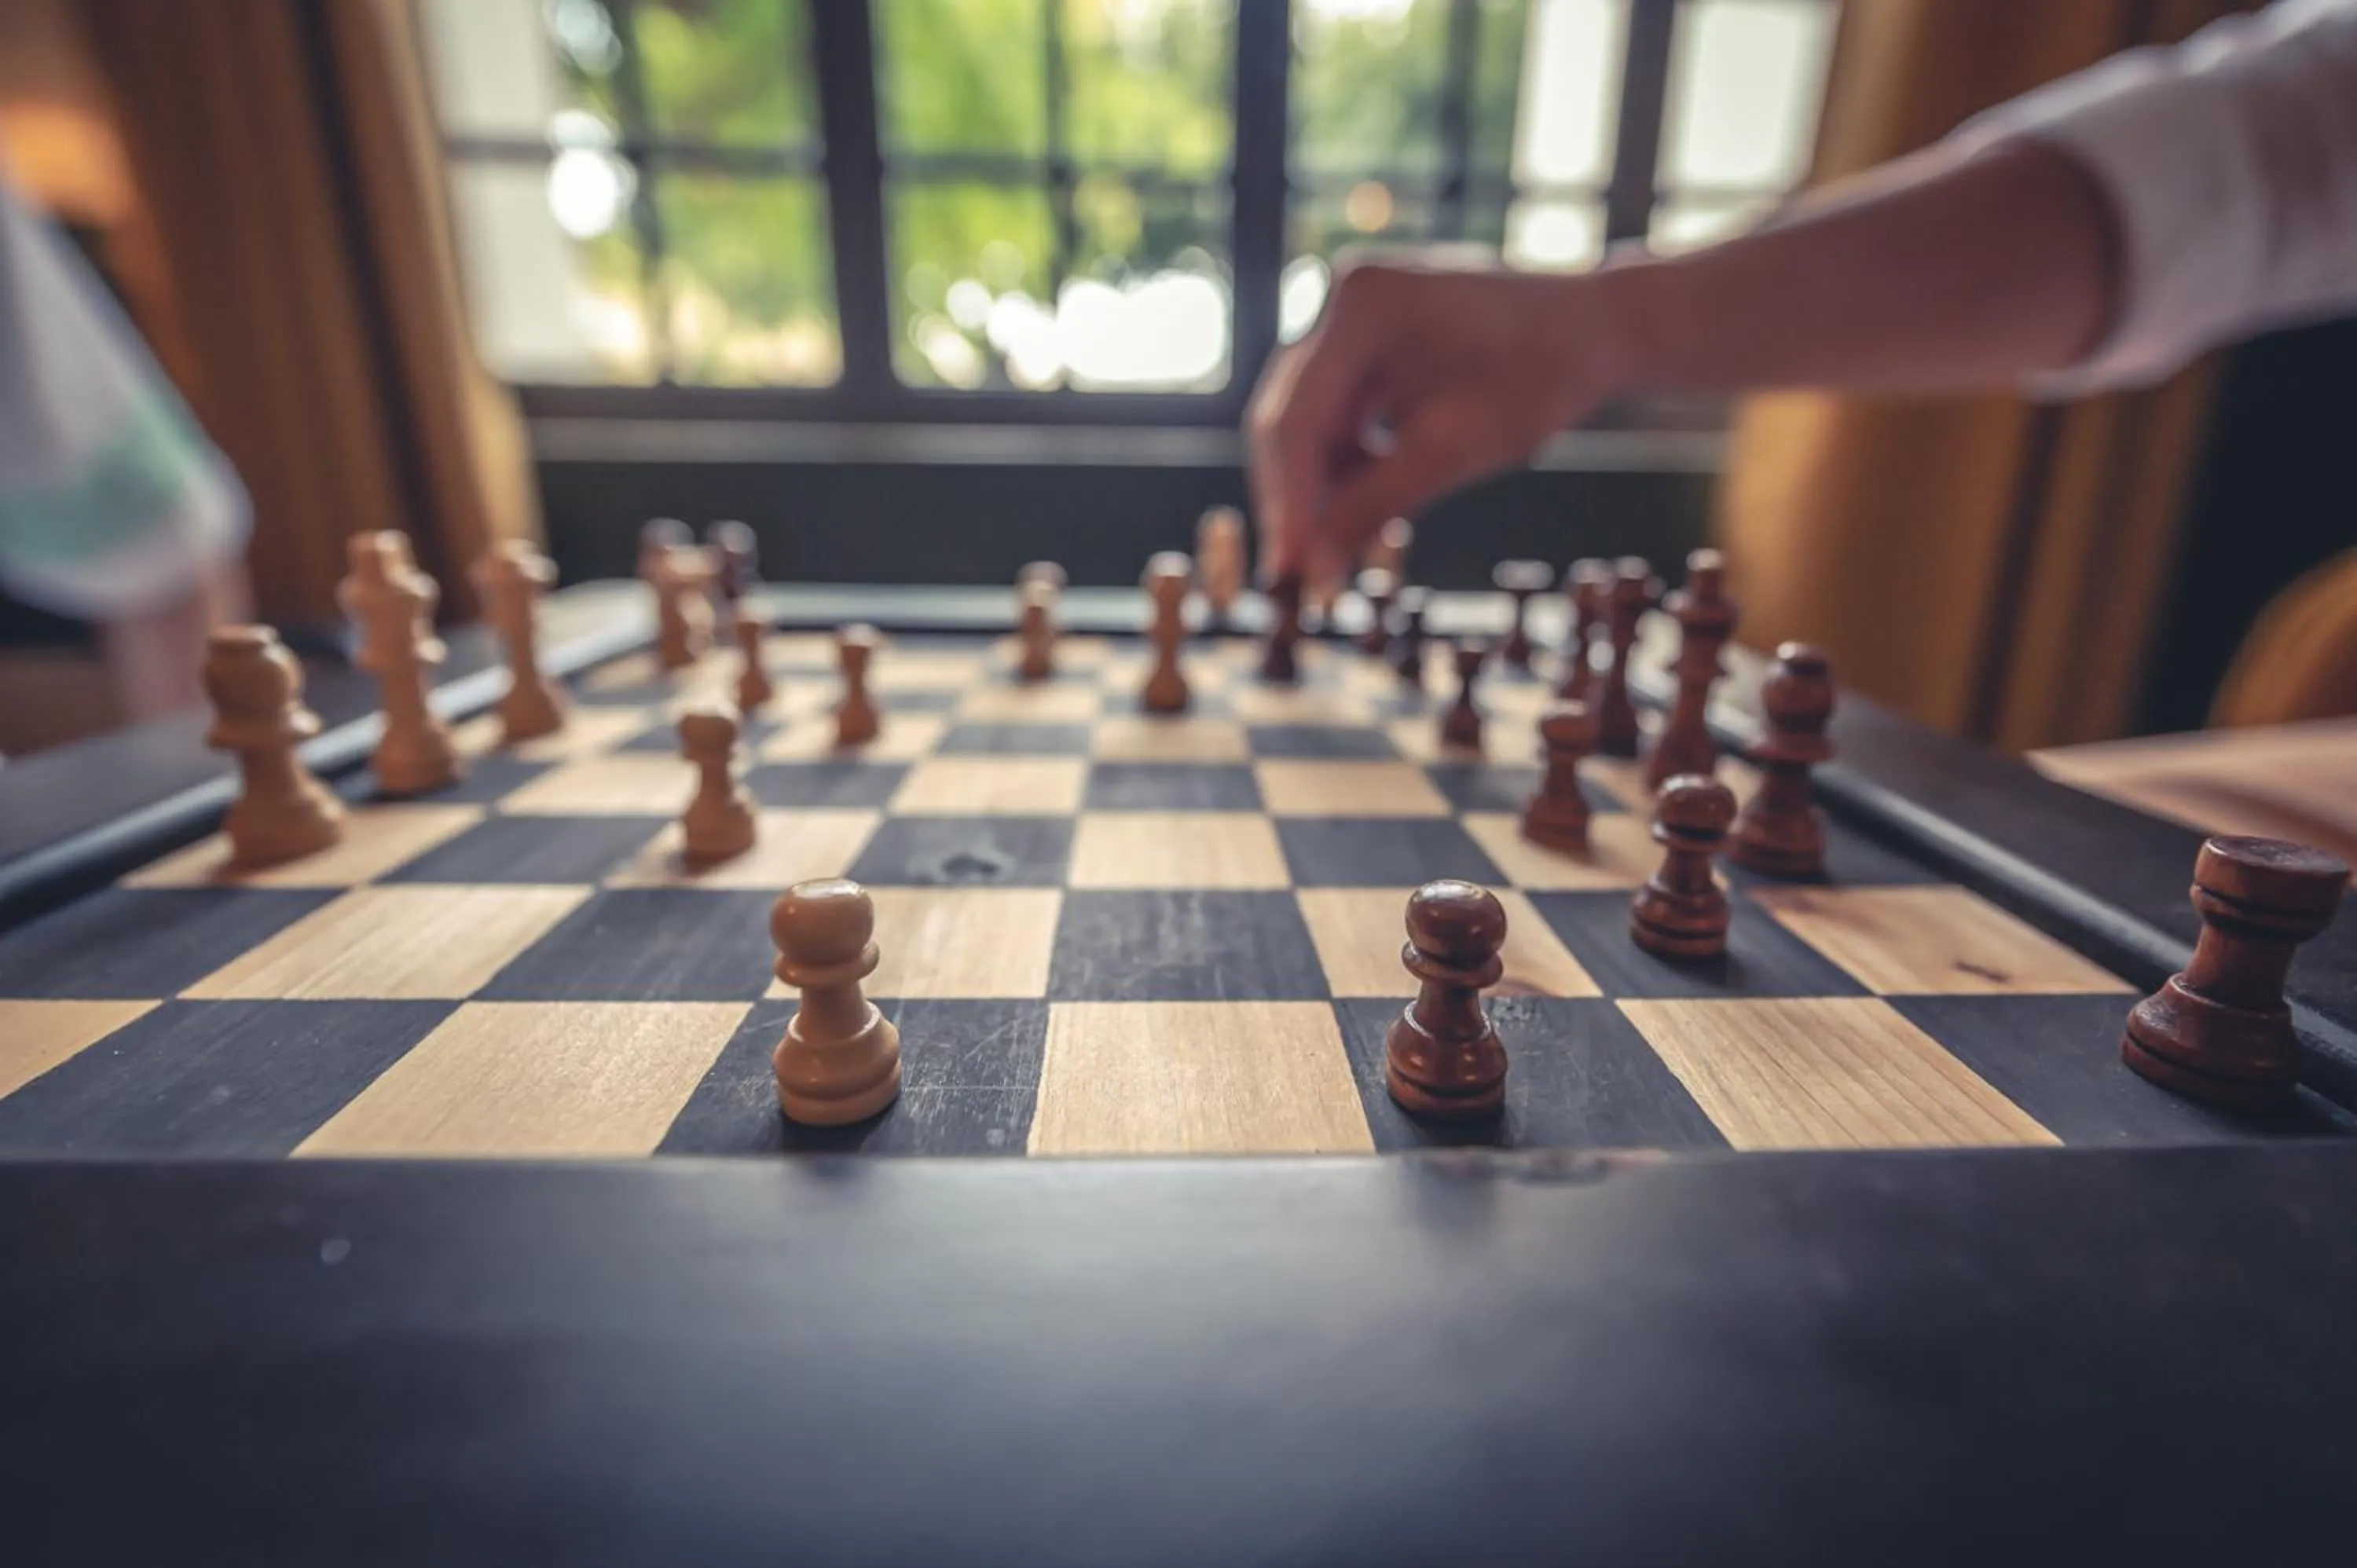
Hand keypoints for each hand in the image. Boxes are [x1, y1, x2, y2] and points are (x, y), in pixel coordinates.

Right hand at [1244, 255, 1634, 592]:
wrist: (1598, 327)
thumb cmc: (1543, 374)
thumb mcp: (1458, 449)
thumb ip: (1376, 504)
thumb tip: (1312, 568)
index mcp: (1362, 306)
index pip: (1298, 418)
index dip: (1289, 501)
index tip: (1289, 570)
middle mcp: (1342, 298)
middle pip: (1290, 417)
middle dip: (1298, 499)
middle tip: (1304, 576)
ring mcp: (1351, 316)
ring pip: (1309, 420)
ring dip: (1323, 485)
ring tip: (1347, 548)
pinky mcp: (1366, 339)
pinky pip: (1337, 411)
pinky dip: (1350, 460)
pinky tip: (1373, 499)